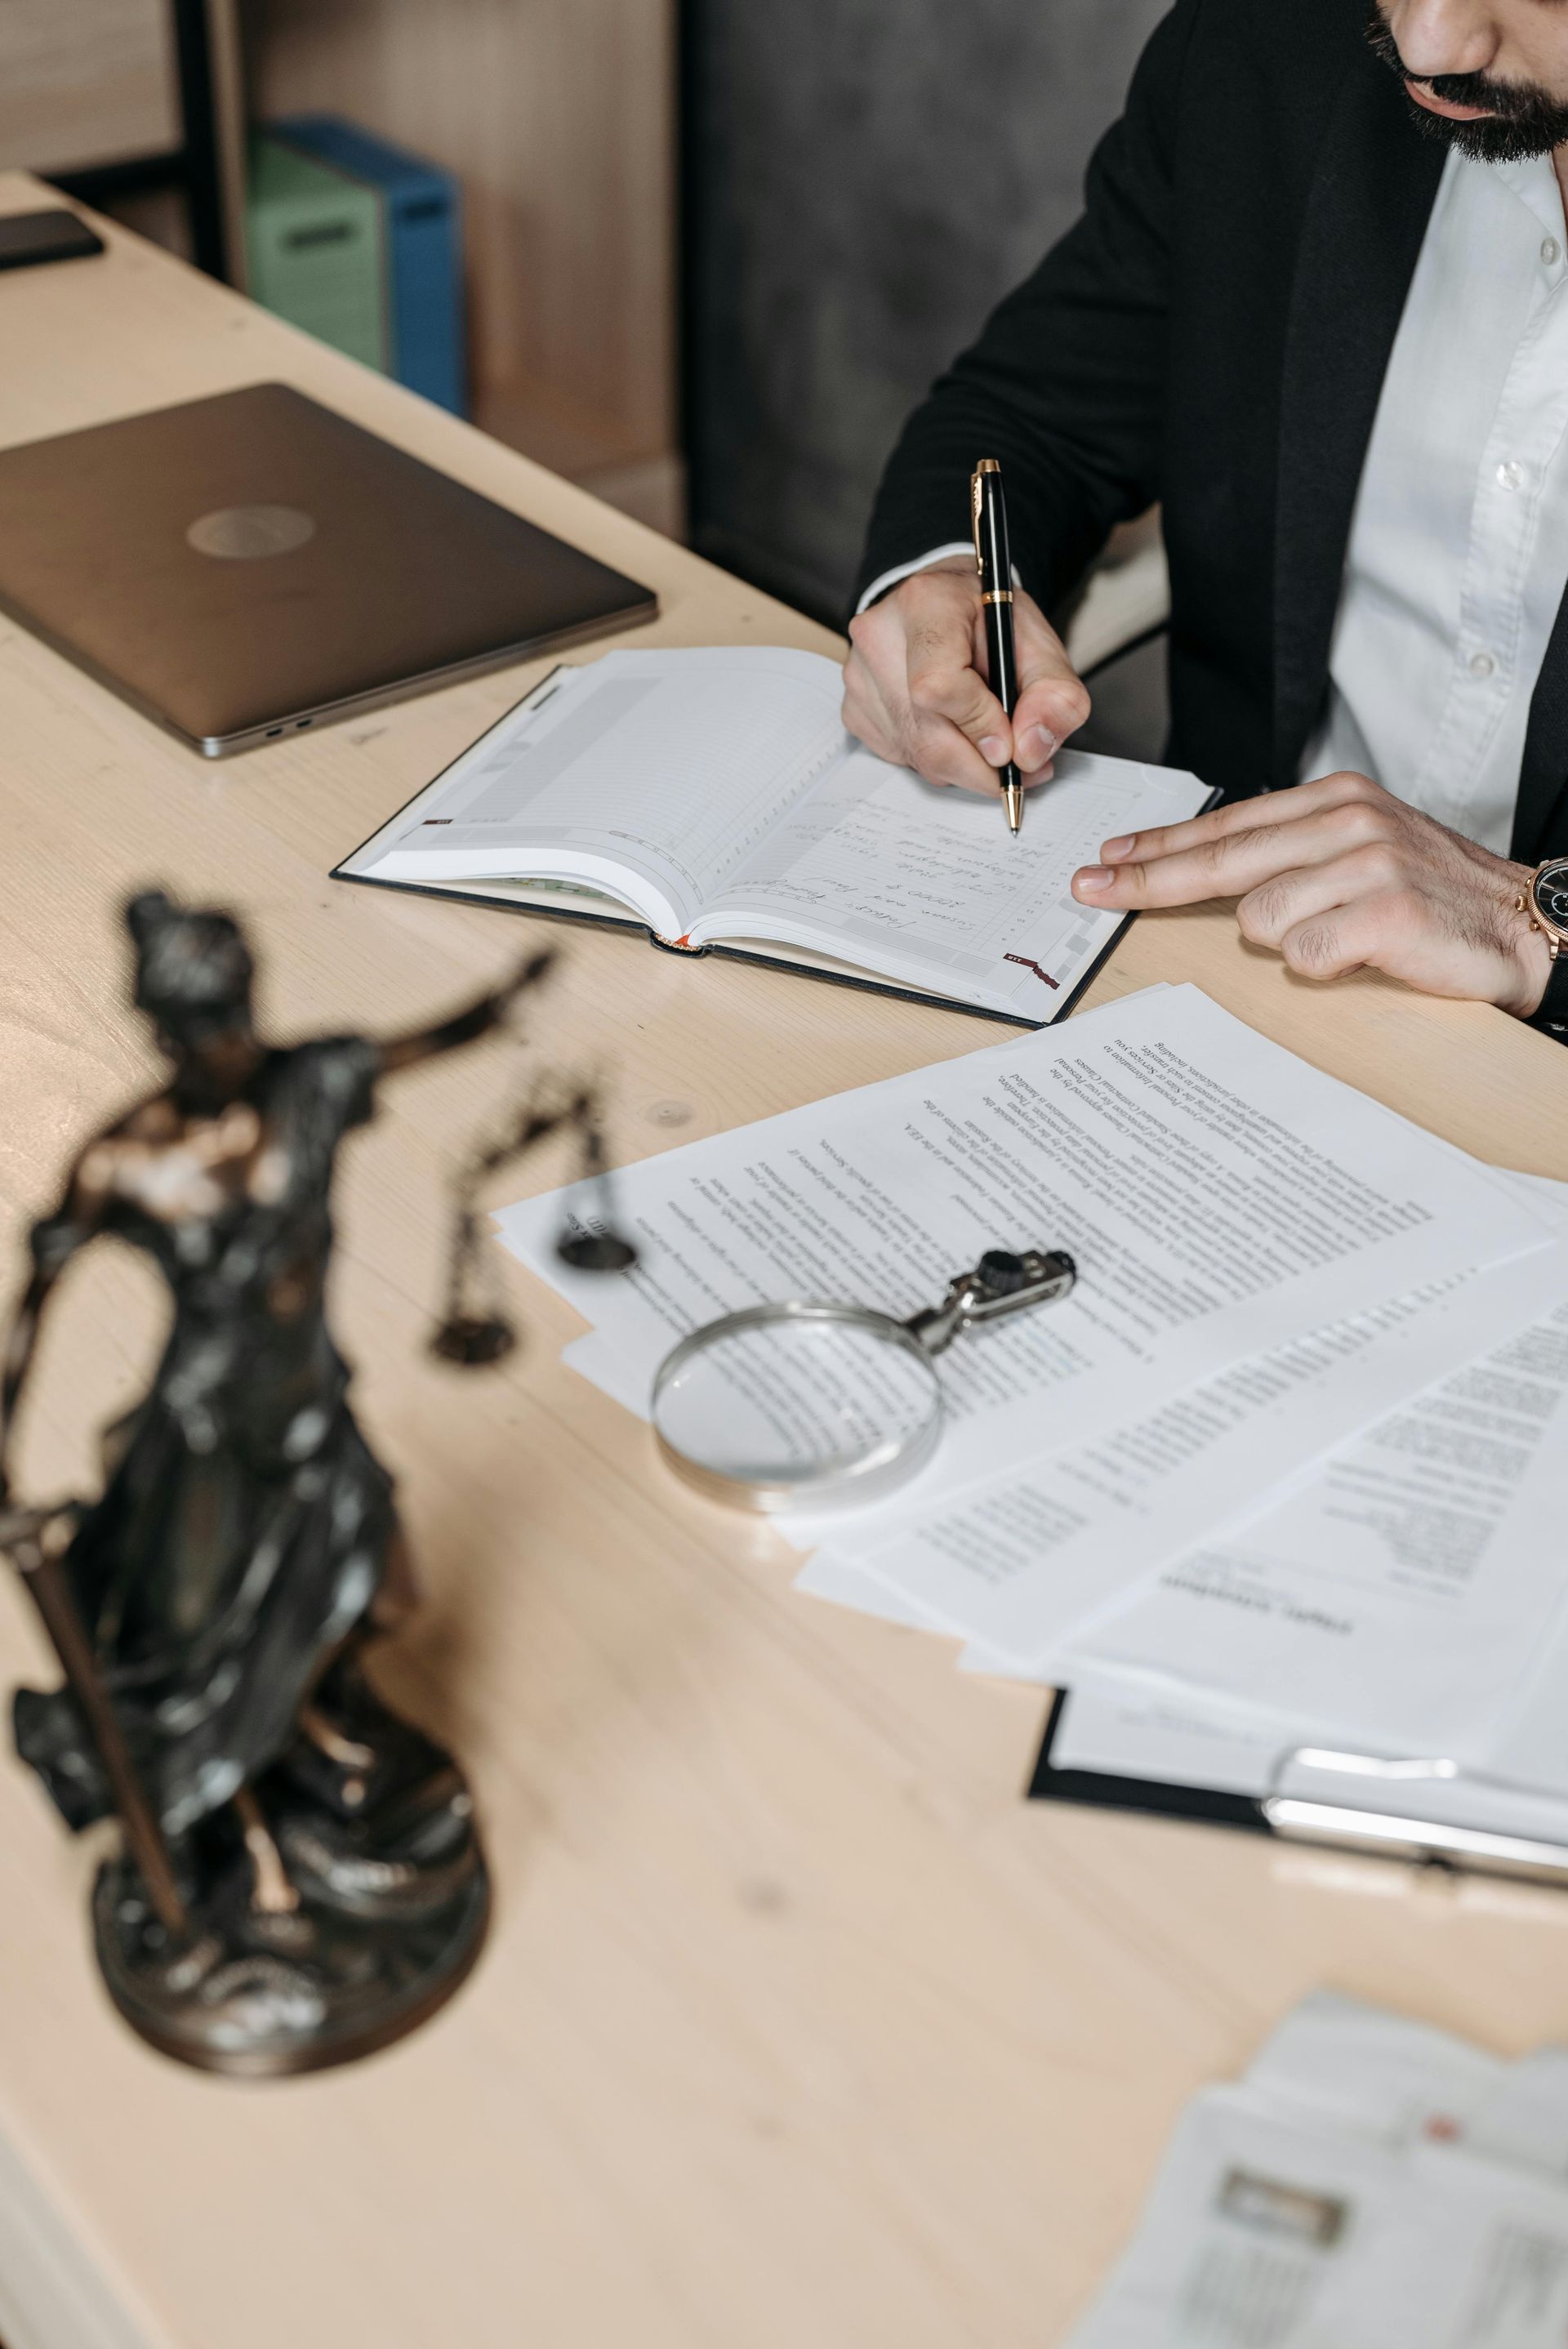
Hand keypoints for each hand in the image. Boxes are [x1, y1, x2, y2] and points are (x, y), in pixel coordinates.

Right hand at [842, 556, 1090, 796]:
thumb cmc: (987, 621)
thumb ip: (1055, 696)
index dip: (979, 725)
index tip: (1011, 742)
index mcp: (925, 604)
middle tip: (1017, 765)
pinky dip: (936, 758)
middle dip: (980, 765)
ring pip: (916, 755)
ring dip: (962, 763)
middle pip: (925, 735)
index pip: (937, 686)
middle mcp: (879, 637)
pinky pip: (901, 757)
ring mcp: (859, 676)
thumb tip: (1031, 752)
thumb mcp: (1039, 644)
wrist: (944, 604)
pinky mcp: (854, 709)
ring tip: (987, 734)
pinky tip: (951, 728)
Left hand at [1070, 770, 1552, 1015]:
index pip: (1225, 825)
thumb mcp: (1358, 851)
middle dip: (1149, 879)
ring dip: (1287, 940)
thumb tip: (1205, 867)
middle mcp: (1347, 820)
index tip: (1107, 858)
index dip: (1160, 846)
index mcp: (1335, 799)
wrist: (1520, 925)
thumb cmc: (1433, 897)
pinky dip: (1323, 965)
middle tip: (1093, 889)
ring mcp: (1367, 863)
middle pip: (1219, 859)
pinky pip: (1305, 953)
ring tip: (1342, 938)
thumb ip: (1290, 853)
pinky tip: (1360, 955)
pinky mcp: (1386, 911)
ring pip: (1260, 916)